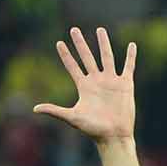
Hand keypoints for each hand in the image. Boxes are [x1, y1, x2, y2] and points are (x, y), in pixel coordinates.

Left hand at [34, 27, 135, 141]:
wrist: (114, 136)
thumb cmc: (93, 129)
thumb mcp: (72, 117)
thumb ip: (55, 110)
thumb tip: (35, 109)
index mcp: (84, 87)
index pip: (72, 66)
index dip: (66, 55)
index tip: (59, 43)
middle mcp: (97, 81)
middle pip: (87, 57)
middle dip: (80, 43)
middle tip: (74, 29)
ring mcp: (111, 82)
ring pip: (107, 57)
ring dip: (103, 43)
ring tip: (100, 29)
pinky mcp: (125, 85)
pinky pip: (128, 67)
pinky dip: (131, 56)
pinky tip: (132, 45)